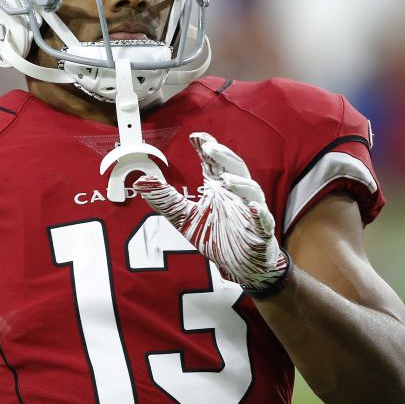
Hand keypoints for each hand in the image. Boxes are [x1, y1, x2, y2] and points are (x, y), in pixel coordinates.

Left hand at [133, 132, 289, 295]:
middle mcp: (237, 194)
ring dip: (240, 183)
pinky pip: (264, 220)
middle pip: (235, 168)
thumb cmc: (217, 237)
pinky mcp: (262, 230)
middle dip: (223, 156)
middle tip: (209, 147)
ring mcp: (251, 211)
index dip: (207, 147)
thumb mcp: (184, 218)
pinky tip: (253, 208)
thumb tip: (140, 182)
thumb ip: (166, 200)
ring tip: (225, 179)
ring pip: (251, 190)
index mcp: (220, 188)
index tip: (195, 137)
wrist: (239, 266)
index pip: (214, 162)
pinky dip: (260, 213)